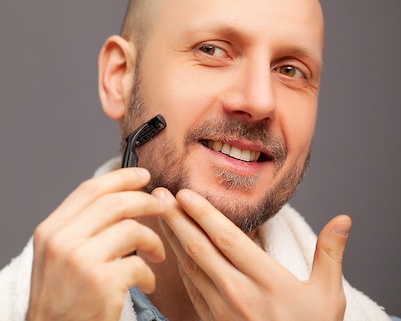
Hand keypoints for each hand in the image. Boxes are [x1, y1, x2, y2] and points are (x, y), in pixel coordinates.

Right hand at [26, 168, 165, 320]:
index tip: (142, 175)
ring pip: (131, 230)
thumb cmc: (59, 302)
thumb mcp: (54, 258)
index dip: (120, 178)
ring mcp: (81, 262)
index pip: (89, 190)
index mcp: (50, 230)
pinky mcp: (101, 284)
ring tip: (156, 256)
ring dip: (153, 241)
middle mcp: (62, 241)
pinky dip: (150, 274)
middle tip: (161, 208)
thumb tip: (116, 200)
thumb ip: (78, 229)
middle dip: (145, 201)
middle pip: (114, 203)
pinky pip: (139, 264)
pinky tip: (147, 284)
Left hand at [154, 187, 349, 320]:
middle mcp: (238, 293)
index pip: (227, 238)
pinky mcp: (211, 319)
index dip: (203, 213)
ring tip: (159, 213)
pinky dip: (178, 262)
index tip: (185, 192)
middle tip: (157, 194)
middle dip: (176, 218)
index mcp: (267, 281)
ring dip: (172, 237)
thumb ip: (330, 254)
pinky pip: (190, 285)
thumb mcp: (328, 296)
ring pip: (189, 265)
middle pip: (199, 248)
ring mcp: (221, 308)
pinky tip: (172, 246)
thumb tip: (342, 220)